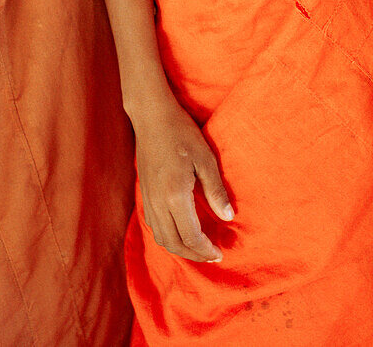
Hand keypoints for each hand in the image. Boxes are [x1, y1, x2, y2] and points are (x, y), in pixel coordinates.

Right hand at [133, 95, 234, 262]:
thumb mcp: (205, 158)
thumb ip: (216, 191)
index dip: (206, 249)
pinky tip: (181, 231)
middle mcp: (158, 202)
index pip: (190, 236)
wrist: (151, 117)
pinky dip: (168, 236)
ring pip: (161, 237)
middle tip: (212, 256)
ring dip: (180, 248)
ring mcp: (148, 199)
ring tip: (199, 248)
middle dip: (194, 254)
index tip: (220, 253)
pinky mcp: (144, 194)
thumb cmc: (181, 133)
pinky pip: (154, 225)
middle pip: (174, 243)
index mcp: (175, 194)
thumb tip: (228, 217)